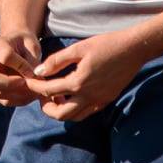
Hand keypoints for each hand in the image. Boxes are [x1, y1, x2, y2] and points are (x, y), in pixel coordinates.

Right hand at [0, 32, 43, 106]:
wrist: (19, 46)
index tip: (35, 70)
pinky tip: (32, 94)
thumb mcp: (32, 45)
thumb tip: (33, 77)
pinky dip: (21, 100)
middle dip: (9, 84)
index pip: (5, 57)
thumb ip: (32, 59)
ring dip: (20, 94)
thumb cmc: (26, 44)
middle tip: (26, 82)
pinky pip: (6, 101)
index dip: (22, 66)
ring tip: (35, 89)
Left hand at [25, 31, 146, 121]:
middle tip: (41, 95)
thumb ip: (57, 61)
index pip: (49, 90)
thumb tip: (39, 71)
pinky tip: (72, 96)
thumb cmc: (106, 44)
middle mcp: (88, 96)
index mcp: (78, 82)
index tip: (28, 82)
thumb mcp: (79, 48)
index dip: (35, 86)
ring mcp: (99, 101)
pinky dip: (75, 109)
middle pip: (60, 114)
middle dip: (46, 107)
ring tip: (56, 95)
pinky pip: (87, 112)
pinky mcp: (107, 101)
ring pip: (74, 117)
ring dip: (61, 110)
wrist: (134, 49)